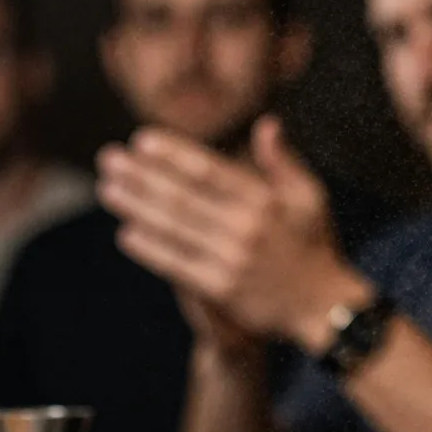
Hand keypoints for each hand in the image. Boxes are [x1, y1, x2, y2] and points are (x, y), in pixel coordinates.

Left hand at [97, 116, 370, 348]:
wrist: (323, 307)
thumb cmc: (315, 247)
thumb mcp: (310, 197)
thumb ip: (283, 162)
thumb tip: (266, 123)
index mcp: (266, 201)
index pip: (210, 170)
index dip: (173, 154)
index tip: (141, 139)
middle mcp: (248, 228)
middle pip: (183, 197)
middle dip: (143, 176)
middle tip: (109, 158)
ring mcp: (233, 260)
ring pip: (175, 229)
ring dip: (137, 207)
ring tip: (108, 189)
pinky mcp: (223, 290)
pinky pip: (178, 265)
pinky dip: (151, 249)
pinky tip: (127, 234)